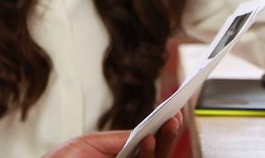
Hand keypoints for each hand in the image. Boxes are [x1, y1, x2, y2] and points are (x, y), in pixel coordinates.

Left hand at [42, 112, 181, 157]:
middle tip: (175, 117)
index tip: (171, 111)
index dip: (160, 129)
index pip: (145, 145)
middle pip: (155, 154)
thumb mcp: (89, 144)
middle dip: (167, 135)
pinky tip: (149, 142)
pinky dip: (149, 156)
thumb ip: (118, 139)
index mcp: (118, 157)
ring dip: (163, 144)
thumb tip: (143, 132)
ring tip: (166, 125)